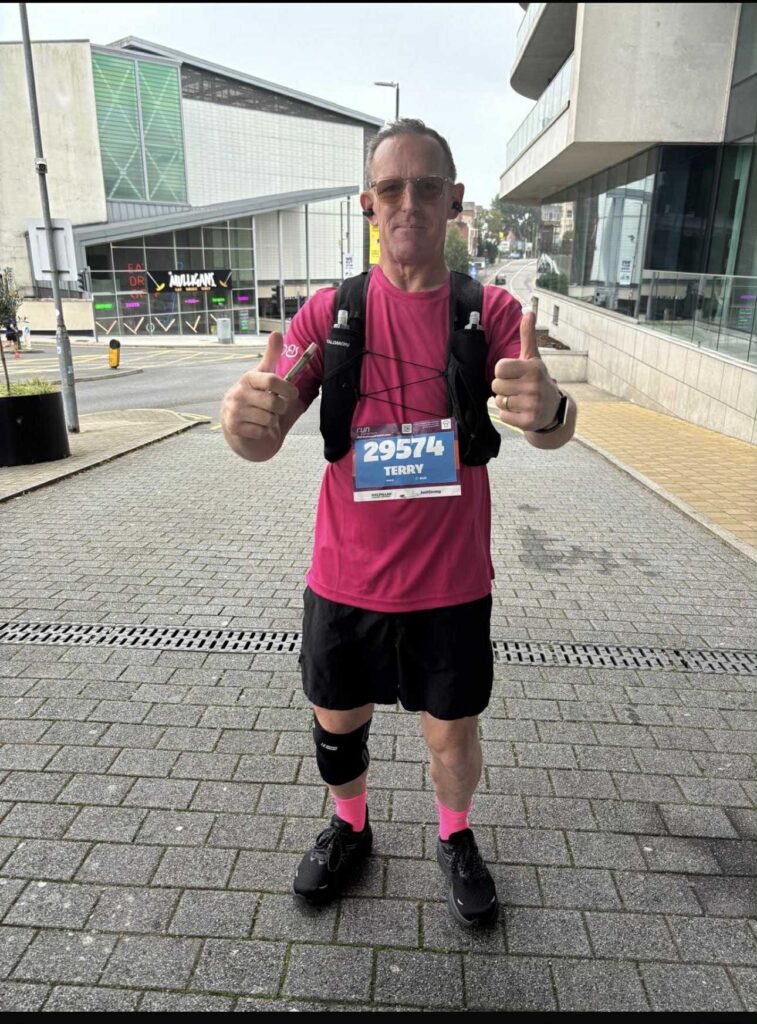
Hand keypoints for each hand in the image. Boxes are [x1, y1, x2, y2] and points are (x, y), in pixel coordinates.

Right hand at [220, 332, 299, 444]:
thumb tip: (277, 332)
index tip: (293, 394)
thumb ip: (272, 356)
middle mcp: (238, 392)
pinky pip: (261, 432)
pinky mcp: (233, 427)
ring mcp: (234, 410)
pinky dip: (264, 432)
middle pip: (274, 404)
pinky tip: (256, 428)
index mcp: (249, 378)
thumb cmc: (256, 398)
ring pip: (269, 420)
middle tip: (275, 409)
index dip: (287, 389)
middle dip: (280, 409)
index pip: (271, 381)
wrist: (238, 425)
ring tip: (263, 418)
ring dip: (271, 422)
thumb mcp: (264, 376)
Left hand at [491, 312, 560, 431]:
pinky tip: (520, 411)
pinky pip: (503, 416)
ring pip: (499, 401)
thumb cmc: (537, 380)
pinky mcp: (529, 421)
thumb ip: (528, 336)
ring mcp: (532, 404)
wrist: (553, 409)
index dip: (503, 372)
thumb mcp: (533, 358)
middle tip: (518, 388)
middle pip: (496, 386)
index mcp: (533, 368)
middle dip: (503, 388)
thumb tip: (529, 312)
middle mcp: (534, 385)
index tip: (514, 374)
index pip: (499, 368)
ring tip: (520, 399)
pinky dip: (508, 414)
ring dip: (506, 401)